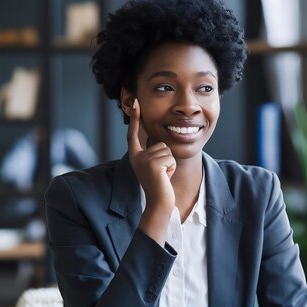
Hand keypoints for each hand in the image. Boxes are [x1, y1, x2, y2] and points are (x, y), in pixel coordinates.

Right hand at [127, 98, 175, 244]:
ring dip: (170, 163)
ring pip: (167, 151)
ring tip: (162, 176)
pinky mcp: (153, 165)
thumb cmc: (159, 185)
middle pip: (160, 143)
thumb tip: (157, 136)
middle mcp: (136, 157)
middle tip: (160, 173)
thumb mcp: (153, 166)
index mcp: (135, 156)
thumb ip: (152, 152)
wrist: (158, 203)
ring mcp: (144, 161)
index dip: (136, 118)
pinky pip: (170, 158)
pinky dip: (172, 168)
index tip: (136, 102)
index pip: (134, 134)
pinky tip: (165, 178)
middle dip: (166, 158)